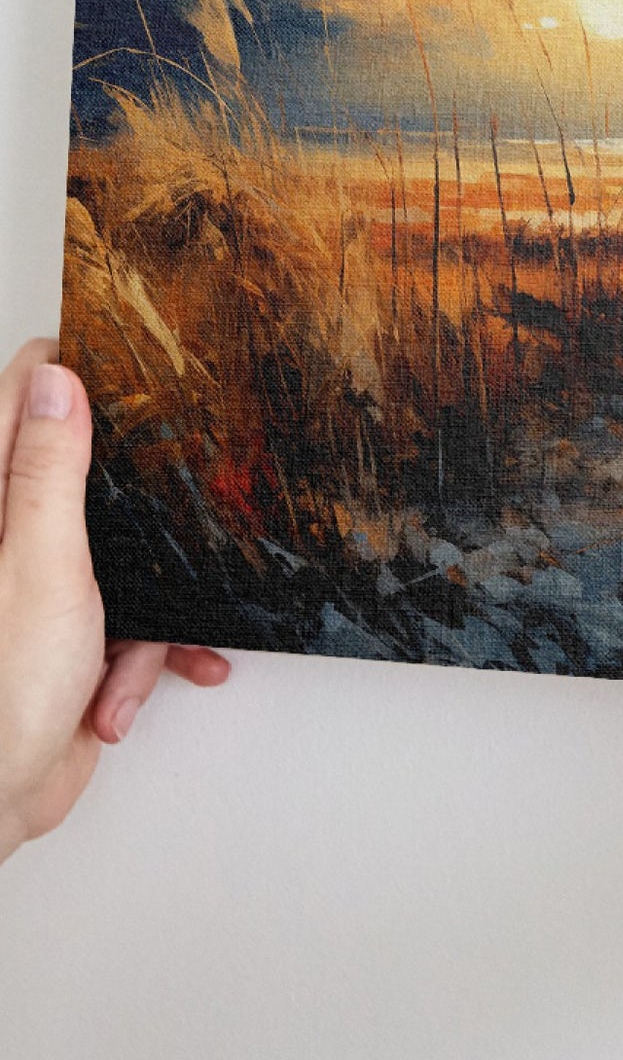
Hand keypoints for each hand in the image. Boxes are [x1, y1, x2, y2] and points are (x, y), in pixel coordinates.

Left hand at [0, 339, 229, 862]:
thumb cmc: (1, 695)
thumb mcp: (41, 566)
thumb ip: (48, 472)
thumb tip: (56, 381)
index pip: (21, 398)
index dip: (70, 373)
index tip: (123, 363)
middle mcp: (11, 539)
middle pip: (83, 472)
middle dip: (138, 498)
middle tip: (168, 491)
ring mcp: (39, 587)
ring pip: (123, 553)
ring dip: (148, 606)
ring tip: (133, 650)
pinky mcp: (69, 634)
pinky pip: (132, 619)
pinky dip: (144, 655)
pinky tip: (131, 689)